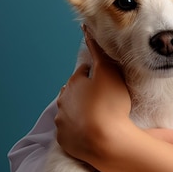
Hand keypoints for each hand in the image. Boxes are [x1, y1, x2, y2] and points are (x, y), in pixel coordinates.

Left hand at [55, 26, 131, 164]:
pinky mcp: (65, 141)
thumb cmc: (110, 104)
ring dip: (81, 110)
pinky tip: (91, 130)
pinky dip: (78, 128)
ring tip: (98, 115)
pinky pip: (71, 131)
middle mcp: (62, 101)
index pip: (84, 72)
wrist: (106, 142)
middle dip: (86, 92)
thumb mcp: (108, 72)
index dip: (96, 74)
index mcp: (73, 83)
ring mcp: (62, 123)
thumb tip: (85, 28)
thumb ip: (97, 51)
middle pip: (74, 92)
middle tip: (105, 97)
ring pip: (70, 111)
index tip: (107, 80)